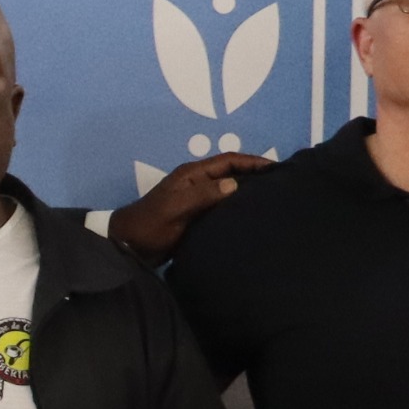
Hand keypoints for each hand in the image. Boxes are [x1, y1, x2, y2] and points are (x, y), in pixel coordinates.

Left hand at [108, 152, 270, 259]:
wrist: (128, 247)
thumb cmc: (150, 226)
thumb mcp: (175, 208)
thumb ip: (202, 195)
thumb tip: (235, 184)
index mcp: (192, 175)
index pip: (228, 161)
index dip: (252, 161)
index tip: (276, 167)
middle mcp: (196, 184)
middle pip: (231, 173)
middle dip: (254, 174)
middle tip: (280, 183)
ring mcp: (196, 201)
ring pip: (228, 191)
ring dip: (246, 192)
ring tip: (271, 200)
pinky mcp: (196, 218)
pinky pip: (221, 208)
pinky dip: (236, 209)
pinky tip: (250, 218)